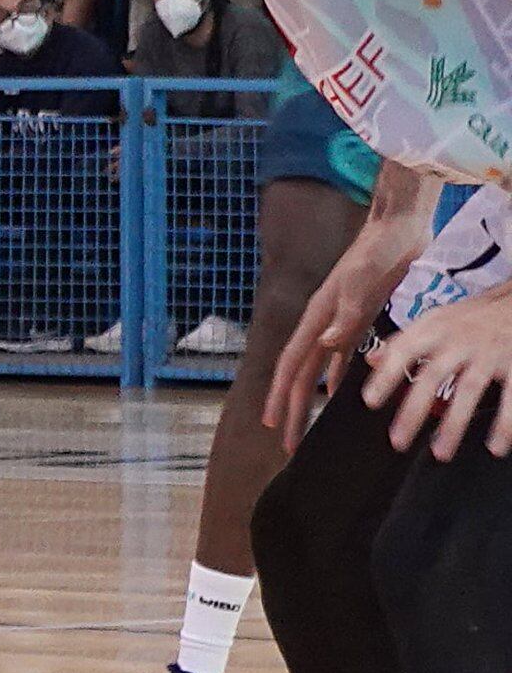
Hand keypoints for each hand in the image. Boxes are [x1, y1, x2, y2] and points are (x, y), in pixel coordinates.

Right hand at [269, 213, 431, 436]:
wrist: (399, 228)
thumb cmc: (377, 252)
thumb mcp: (361, 283)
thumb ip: (344, 315)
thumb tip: (326, 347)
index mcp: (317, 318)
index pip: (291, 365)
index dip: (280, 395)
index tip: (272, 423)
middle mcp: (323, 325)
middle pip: (301, 376)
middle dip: (292, 410)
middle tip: (289, 444)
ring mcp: (340, 324)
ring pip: (318, 371)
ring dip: (310, 400)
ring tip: (306, 427)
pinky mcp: (360, 320)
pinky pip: (342, 359)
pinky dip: (336, 379)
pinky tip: (336, 395)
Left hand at [367, 290, 511, 458]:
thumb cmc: (472, 317)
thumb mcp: (435, 321)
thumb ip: (404, 342)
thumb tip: (372, 360)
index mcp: (435, 329)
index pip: (402, 351)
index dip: (385, 375)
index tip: (370, 401)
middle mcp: (460, 341)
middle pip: (432, 376)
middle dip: (413, 411)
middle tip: (399, 441)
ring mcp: (489, 353)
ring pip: (469, 390)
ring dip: (454, 425)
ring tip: (440, 453)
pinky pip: (511, 397)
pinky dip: (504, 424)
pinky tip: (495, 446)